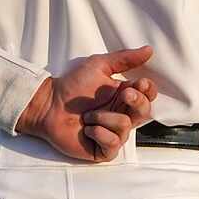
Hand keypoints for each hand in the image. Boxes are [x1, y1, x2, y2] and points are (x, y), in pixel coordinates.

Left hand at [18, 45, 155, 162]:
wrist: (49, 105)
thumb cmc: (72, 86)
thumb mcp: (98, 65)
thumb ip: (124, 59)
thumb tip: (149, 49)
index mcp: (124, 95)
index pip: (148, 95)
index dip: (148, 90)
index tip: (138, 83)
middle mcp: (122, 115)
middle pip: (145, 112)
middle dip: (135, 102)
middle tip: (122, 95)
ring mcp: (114, 133)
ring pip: (126, 127)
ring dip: (104, 117)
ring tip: (88, 115)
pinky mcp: (103, 149)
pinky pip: (113, 144)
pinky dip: (99, 133)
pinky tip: (87, 129)